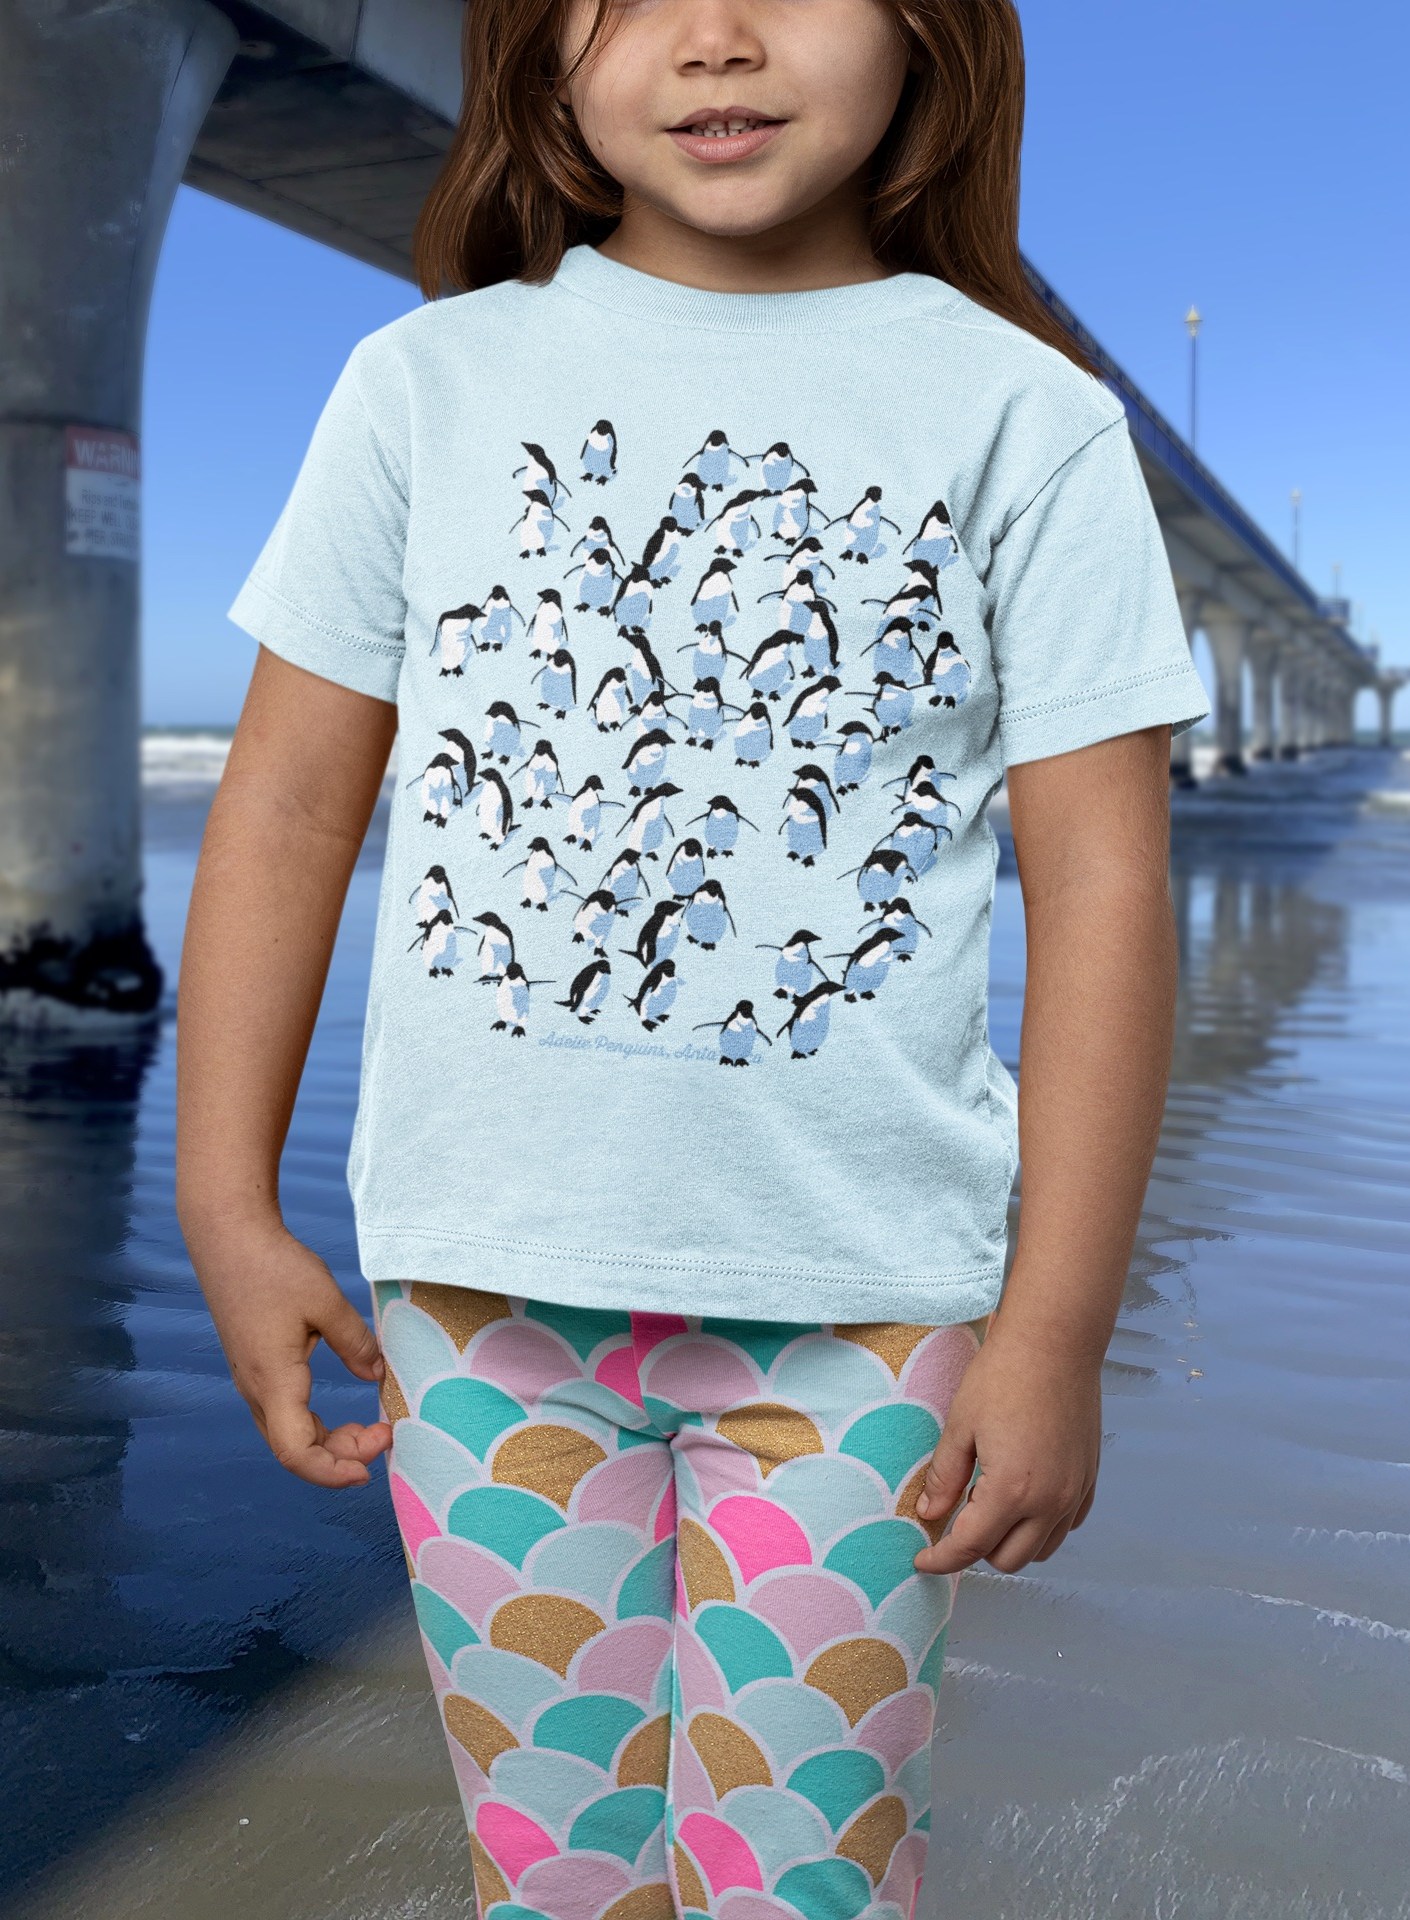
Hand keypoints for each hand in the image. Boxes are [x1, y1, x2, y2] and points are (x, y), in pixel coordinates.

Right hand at [186, 1216, 392, 1487]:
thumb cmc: (273, 1267)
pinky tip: (340, 1416)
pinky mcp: (253, 1368)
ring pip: (288, 1434)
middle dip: (341, 1457)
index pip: (296, 1452)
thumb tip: (377, 1375)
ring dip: (328, 1443)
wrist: (229, 1239)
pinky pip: (283, 1415)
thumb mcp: (326, 1302)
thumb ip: (355, 1343)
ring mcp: (250, 1381)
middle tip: (385, 1435)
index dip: (332, 1472)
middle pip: (295, 1450)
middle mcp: (255, 1390)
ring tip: (371, 1428)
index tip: (370, 1467)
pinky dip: (314, 1425)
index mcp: (272, 1380)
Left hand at [911, 1320, 1101, 1574]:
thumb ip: (944, 1478)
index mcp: (1011, 1490)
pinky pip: (1066, 1526)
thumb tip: (930, 1515)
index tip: (922, 1560)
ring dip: (1010, 1541)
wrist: (1055, 1343)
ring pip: (1041, 1550)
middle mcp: (1050, 1501)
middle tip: (956, 1516)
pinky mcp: (1089, 1479)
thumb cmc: (1003, 1376)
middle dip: (976, 1550)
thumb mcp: (960, 1426)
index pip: (970, 1547)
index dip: (940, 1560)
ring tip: (988, 1503)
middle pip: (1008, 1559)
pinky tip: (1022, 1498)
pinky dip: (1042, 1526)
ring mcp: (1074, 1492)